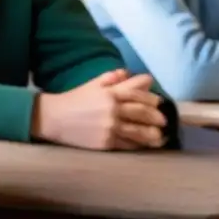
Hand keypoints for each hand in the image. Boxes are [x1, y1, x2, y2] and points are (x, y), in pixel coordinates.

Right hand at [31, 69, 166, 150]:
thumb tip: (129, 73)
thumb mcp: (92, 84)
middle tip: (163, 121)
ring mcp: (110, 127)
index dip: (152, 99)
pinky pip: (128, 144)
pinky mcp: (106, 142)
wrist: (54, 118)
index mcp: (110, 93)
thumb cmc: (74, 99)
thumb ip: (111, 78)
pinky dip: (139, 145)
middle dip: (156, 117)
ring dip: (153, 135)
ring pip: (139, 132)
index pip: (138, 95)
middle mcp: (112, 110)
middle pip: (143, 114)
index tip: (159, 103)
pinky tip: (145, 146)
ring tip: (159, 137)